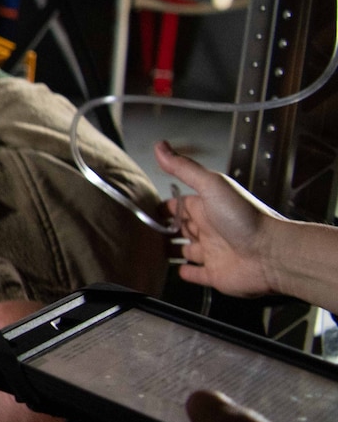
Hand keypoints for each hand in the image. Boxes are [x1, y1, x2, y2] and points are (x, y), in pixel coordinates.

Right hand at [155, 141, 286, 297]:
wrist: (271, 253)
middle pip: (182, 228)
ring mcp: (212, 252)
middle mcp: (209, 229)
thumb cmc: (246, 218)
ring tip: (157, 250)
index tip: (150, 207)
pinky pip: (197, 274)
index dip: (165, 206)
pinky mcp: (215, 274)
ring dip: (173, 250)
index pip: (180, 205)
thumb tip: (161, 147)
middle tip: (148, 230)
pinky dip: (188, 272)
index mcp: (207, 207)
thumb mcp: (211, 185)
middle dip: (166, 228)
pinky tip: (181, 271)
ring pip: (187, 250)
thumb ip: (184, 168)